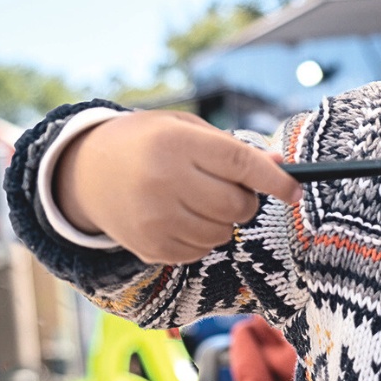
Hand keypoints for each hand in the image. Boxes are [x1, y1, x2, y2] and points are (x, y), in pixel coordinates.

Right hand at [55, 109, 301, 263]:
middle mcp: (164, 181)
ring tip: (199, 200)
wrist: (84, 171)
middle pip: (237, 205)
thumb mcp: (184, 128)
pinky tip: (182, 217)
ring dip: (225, 219)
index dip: (276, 181)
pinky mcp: (150, 247)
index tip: (296, 190)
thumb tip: (279, 166)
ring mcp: (155, 219)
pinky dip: (204, 237)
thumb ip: (232, 148)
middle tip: (232, 188)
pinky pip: (201, 251)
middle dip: (247, 200)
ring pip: (223, 232)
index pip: (242, 164)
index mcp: (176, 143)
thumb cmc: (147, 143)